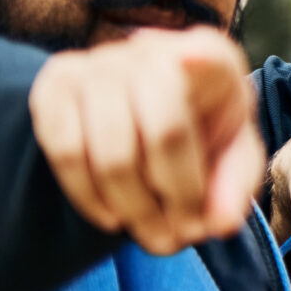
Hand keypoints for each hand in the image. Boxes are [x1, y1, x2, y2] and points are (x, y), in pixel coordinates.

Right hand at [30, 27, 263, 254]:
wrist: (142, 122)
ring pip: (112, 151)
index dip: (197, 57)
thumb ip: (235, 186)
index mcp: (212, 58)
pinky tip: (112, 218)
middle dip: (178, 196)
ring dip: (136, 208)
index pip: (207, 54)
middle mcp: (150, 51)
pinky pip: (66, 152)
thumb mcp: (232, 159)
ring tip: (156, 238)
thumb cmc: (202, 138)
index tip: (190, 58)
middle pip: (165, 129)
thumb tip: (220, 225)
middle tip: (185, 237)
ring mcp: (96, 64)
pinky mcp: (54, 87)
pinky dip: (89, 197)